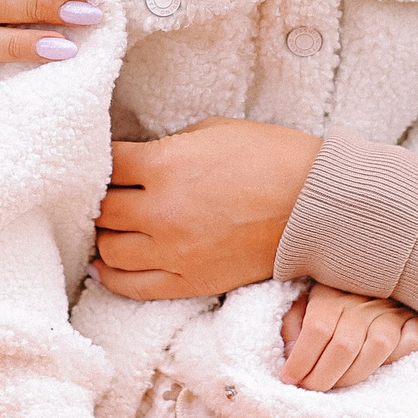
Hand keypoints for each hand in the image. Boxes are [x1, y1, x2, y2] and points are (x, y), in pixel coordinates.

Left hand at [93, 119, 322, 299]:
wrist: (317, 206)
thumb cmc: (271, 158)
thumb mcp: (213, 130)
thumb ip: (168, 146)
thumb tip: (137, 160)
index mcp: (166, 164)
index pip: (107, 164)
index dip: (102, 160)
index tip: (106, 161)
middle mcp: (162, 211)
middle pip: (101, 210)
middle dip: (100, 199)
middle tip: (109, 193)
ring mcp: (174, 252)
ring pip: (110, 249)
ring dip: (106, 235)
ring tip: (113, 226)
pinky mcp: (189, 282)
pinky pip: (132, 286)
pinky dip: (112, 275)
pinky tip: (107, 264)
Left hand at [279, 283, 417, 390]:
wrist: (377, 272)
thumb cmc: (332, 299)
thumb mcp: (305, 304)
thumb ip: (294, 324)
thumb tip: (289, 352)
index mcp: (332, 295)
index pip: (318, 328)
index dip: (302, 359)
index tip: (290, 379)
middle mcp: (363, 302)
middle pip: (344, 345)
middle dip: (323, 377)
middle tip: (311, 389)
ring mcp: (391, 311)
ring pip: (377, 347)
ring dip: (354, 375)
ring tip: (338, 383)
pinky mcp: (414, 321)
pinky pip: (410, 342)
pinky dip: (395, 358)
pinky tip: (377, 367)